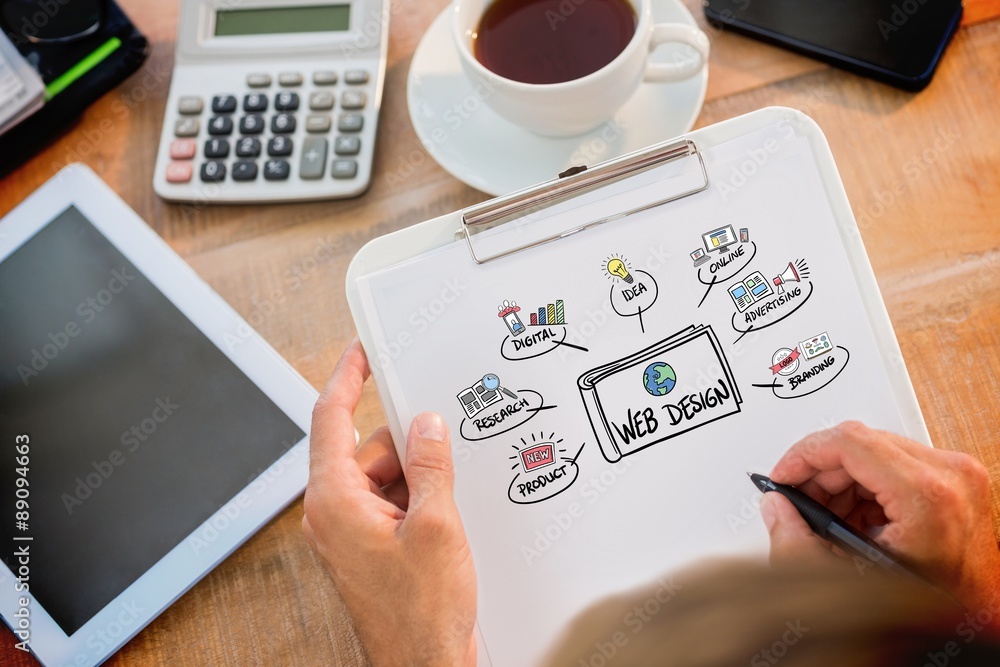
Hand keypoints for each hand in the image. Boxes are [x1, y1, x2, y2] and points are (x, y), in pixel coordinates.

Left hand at [302, 339, 476, 666]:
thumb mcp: (436, 525)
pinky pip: (390, 501)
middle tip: (441, 443)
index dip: (346, 377)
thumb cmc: (419, 614)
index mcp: (334, 501)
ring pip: (382, 475)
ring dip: (416, 476)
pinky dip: (417, 497)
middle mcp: (334, 513)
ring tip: (447, 499)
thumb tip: (426, 424)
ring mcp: (351, 531)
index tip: (360, 350)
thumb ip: (430, 465)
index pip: (330, 418)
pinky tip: (445, 513)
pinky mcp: (369, 546)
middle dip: (406, 443)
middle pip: (366, 448)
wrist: (423, 664)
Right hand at [760, 421, 999, 614]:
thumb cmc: (937, 609)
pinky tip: (856, 520)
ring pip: (875, 451)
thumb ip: (798, 541)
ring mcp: (958, 474)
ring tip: (831, 520)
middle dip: (821, 473)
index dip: (804, 455)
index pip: (849, 441)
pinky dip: (867, 487)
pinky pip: (896, 463)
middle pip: (860, 443)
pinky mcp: (958, 479)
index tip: (784, 475)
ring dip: (843, 481)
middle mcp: (950, 474)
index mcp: (927, 494)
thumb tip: (777, 507)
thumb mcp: (851, 579)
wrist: (979, 619)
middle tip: (800, 502)